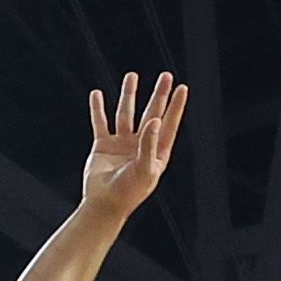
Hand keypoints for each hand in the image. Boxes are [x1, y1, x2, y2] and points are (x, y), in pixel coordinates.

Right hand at [77, 70, 187, 217]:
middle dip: (159, 95)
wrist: (104, 204)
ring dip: (129, 95)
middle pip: (152, 113)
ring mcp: (122, 144)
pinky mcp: (103, 145)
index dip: (176, 106)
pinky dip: (98, 108)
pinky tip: (97, 94)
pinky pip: (100, 122)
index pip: (170, 123)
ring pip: (126, 113)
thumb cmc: (129, 192)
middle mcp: (141, 144)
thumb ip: (150, 143)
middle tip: (166, 76)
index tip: (183, 88)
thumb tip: (157, 120)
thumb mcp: (145, 168)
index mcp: (156, 152)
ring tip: (132, 76)